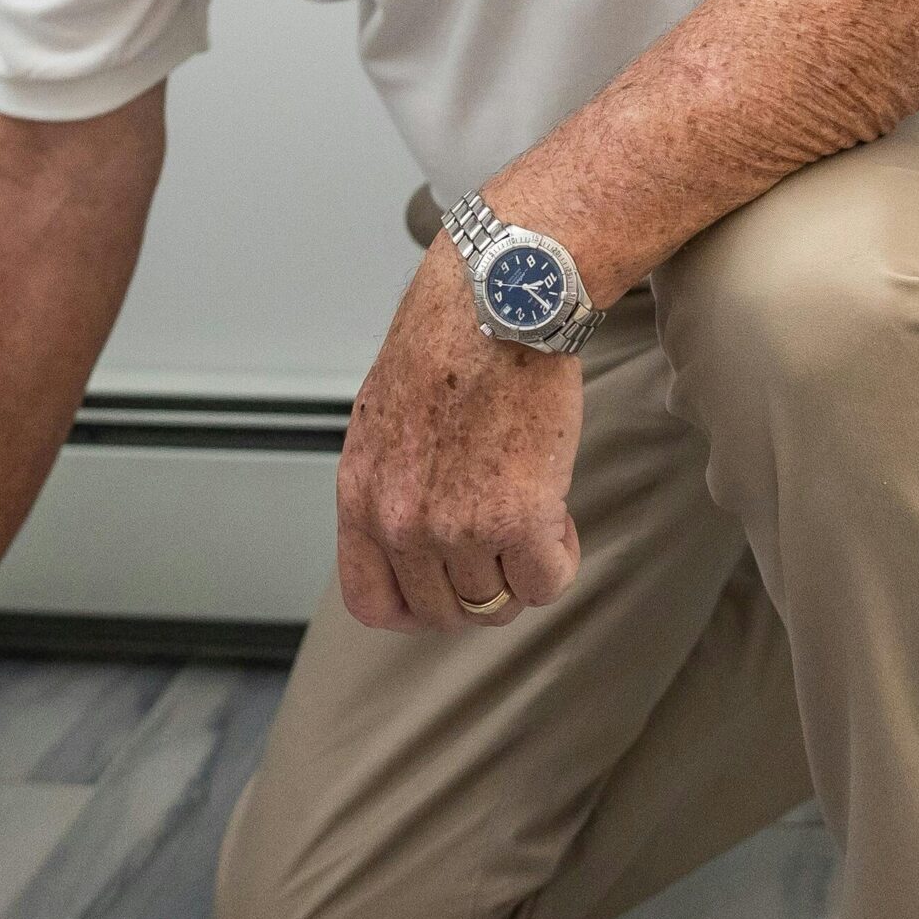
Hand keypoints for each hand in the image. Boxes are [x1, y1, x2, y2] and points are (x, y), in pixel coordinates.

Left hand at [337, 250, 584, 631]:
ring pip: (498, 602)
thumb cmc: (447, 348)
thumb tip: (414, 536)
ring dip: (522, 568)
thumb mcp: (384, 423)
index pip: (372, 602)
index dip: (414, 609)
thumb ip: (391, 487)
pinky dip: (559, 561)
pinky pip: (546, 583)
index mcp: (359, 497)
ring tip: (534, 512)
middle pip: (444, 612)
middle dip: (480, 589)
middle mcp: (400, 522)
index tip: (446, 587)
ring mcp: (456, 528)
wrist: (494, 306)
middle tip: (504, 542)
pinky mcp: (518, 519)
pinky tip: (558, 516)